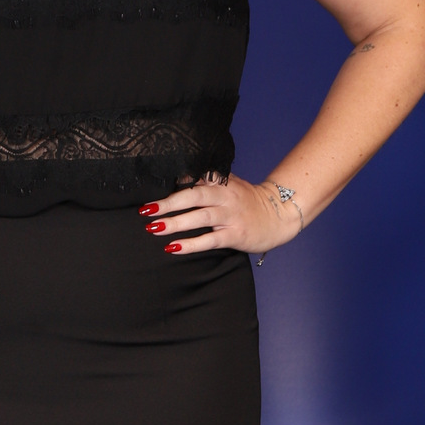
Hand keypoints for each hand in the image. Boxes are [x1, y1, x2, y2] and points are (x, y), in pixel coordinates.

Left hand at [139, 177, 302, 257]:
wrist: (278, 216)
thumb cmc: (247, 201)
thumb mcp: (229, 185)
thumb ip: (207, 181)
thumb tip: (176, 179)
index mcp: (222, 182)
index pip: (196, 177)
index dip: (175, 180)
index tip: (152, 185)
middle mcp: (226, 196)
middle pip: (195, 195)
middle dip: (169, 202)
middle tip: (146, 210)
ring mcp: (231, 216)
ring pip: (201, 217)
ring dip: (175, 223)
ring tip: (154, 228)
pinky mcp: (235, 235)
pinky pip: (210, 240)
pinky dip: (191, 244)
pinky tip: (173, 247)